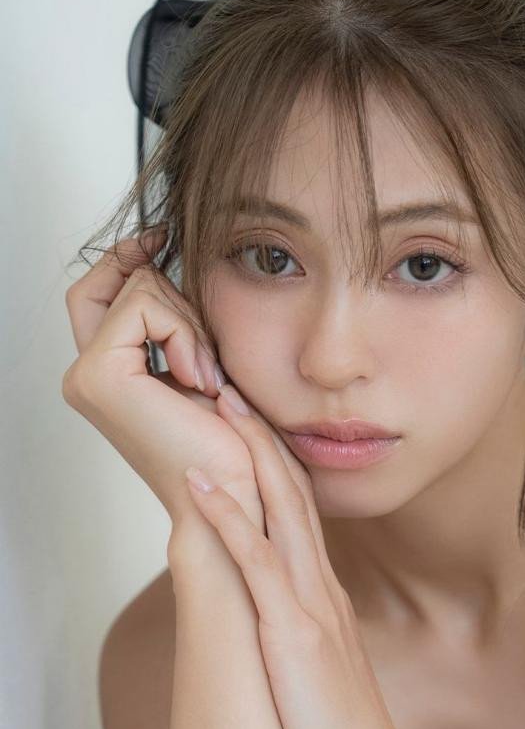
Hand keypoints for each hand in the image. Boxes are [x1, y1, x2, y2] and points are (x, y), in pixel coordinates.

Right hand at [61, 227, 261, 527]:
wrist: (237, 493)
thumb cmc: (230, 445)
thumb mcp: (202, 365)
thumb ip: (175, 323)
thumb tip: (162, 259)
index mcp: (104, 375)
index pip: (100, 290)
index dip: (127, 257)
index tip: (162, 235)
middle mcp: (84, 375)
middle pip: (117, 281)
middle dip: (174, 298)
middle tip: (205, 357)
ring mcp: (87, 376)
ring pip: (140, 289)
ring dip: (190, 324)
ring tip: (207, 379)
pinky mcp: (102, 375)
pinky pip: (147, 307)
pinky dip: (185, 334)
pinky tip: (201, 381)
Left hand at [180, 383, 427, 728]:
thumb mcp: (328, 677)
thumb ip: (314, 641)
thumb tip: (290, 627)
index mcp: (327, 601)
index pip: (302, 518)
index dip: (277, 467)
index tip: (254, 427)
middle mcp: (322, 591)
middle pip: (293, 496)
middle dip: (262, 438)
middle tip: (234, 386)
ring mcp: (309, 608)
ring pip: (278, 511)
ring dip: (247, 454)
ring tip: (219, 405)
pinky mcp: (293, 634)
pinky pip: (257, 564)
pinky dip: (228, 519)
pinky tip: (204, 485)